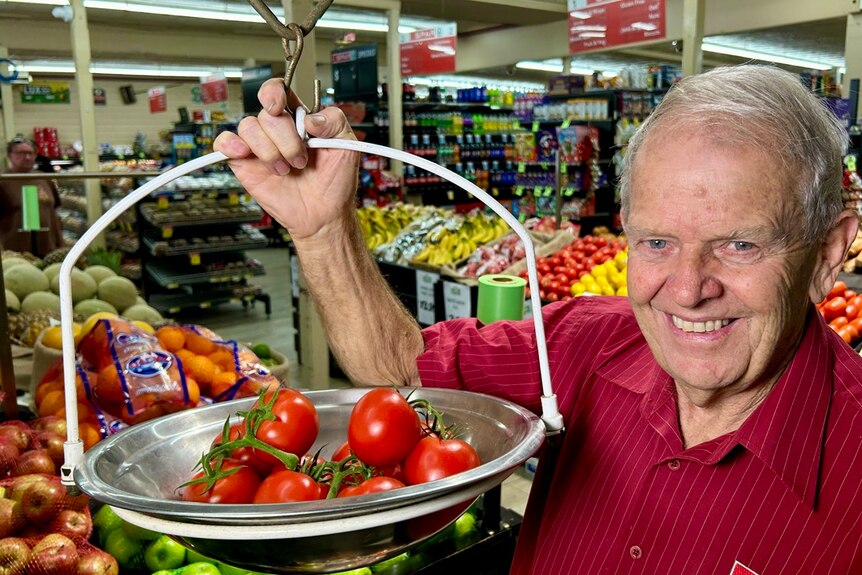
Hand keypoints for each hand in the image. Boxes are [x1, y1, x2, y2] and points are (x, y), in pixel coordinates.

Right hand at [214, 79, 358, 240]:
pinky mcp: (245, 164)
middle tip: (300, 161)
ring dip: (268, 151)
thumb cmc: (335, 182)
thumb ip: (335, 123)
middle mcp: (277, 130)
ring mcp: (259, 146)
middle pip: (266, 114)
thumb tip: (311, 119)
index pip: (278, 90)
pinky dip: (229, 144)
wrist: (324, 215)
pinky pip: (224, 143)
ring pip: (247, 127)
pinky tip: (243, 154)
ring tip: (284, 170)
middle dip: (285, 140)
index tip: (278, 107)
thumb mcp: (348, 148)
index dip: (273, 92)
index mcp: (299, 118)